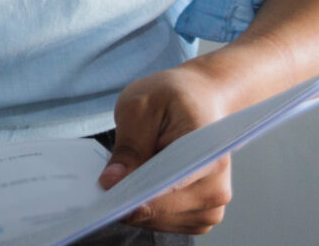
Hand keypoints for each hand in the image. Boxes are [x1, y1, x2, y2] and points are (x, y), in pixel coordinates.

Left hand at [101, 61, 238, 234]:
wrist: (201, 99)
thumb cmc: (172, 97)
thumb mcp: (140, 106)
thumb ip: (128, 145)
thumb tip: (111, 182)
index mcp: (208, 156)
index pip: (169, 186)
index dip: (134, 193)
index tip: (105, 192)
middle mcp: (217, 190)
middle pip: (161, 209)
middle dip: (127, 197)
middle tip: (102, 181)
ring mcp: (212, 207)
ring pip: (160, 221)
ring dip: (135, 204)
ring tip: (122, 175)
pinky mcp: (201, 214)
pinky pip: (166, 222)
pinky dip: (145, 209)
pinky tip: (135, 186)